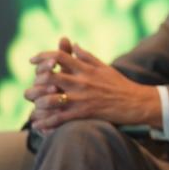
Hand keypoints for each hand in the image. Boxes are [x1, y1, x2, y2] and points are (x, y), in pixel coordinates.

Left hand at [26, 42, 160, 131]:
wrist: (136, 102)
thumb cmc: (120, 84)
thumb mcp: (104, 66)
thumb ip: (86, 56)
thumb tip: (73, 44)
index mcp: (85, 69)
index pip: (59, 56)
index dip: (42, 56)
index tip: (32, 61)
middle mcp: (81, 81)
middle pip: (49, 76)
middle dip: (36, 81)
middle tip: (33, 85)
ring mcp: (81, 98)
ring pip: (49, 99)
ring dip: (37, 102)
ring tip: (35, 106)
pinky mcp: (84, 113)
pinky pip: (59, 118)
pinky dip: (45, 122)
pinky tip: (37, 125)